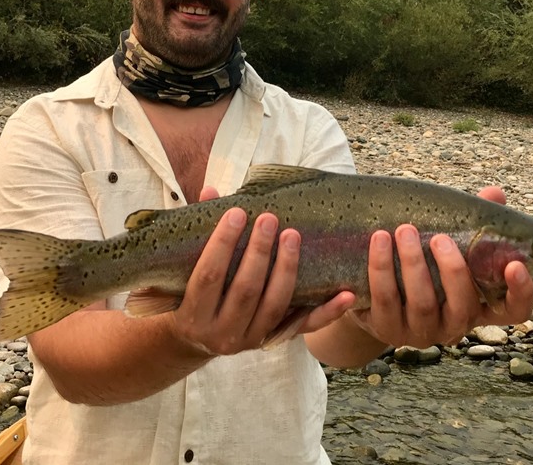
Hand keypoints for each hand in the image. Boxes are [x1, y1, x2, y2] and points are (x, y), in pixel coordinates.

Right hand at [168, 187, 352, 356]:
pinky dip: (328, 312)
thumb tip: (210, 191)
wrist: (200, 338)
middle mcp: (220, 334)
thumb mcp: (187, 267)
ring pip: (275, 305)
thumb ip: (199, 232)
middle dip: (259, 252)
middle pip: (245, 290)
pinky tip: (346, 294)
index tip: (236, 213)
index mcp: (192, 314)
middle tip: (270, 218)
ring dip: (287, 269)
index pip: (208, 276)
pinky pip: (305, 327)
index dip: (222, 244)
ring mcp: (250, 340)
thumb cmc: (192, 290)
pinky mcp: (274, 341)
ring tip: (293, 235)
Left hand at [350, 186, 532, 347]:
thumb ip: (474, 222)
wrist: (374, 296)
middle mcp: (455, 324)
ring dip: (413, 264)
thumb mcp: (450, 245)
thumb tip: (494, 194)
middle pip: (463, 305)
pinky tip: (378, 241)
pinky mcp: (388, 328)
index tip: (515, 264)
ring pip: (422, 303)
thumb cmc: (424, 264)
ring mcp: (422, 331)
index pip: (514, 310)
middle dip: (452, 269)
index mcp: (480, 305)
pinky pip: (385, 300)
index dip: (520, 292)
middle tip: (440, 238)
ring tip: (404, 230)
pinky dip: (381, 270)